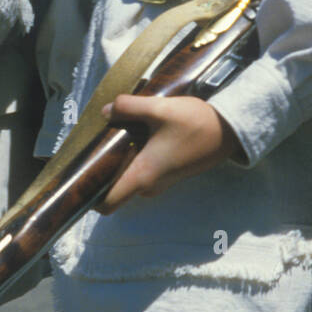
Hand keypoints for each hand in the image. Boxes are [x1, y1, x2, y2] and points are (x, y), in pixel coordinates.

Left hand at [97, 94, 245, 212]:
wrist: (230, 129)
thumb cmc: (195, 122)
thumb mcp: (158, 108)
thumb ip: (127, 107)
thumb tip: (105, 111)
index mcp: (143, 175)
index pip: (107, 204)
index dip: (90, 196)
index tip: (82, 177)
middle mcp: (149, 186)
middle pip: (114, 188)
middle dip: (104, 170)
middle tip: (98, 143)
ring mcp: (160, 182)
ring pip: (128, 177)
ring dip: (120, 161)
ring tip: (118, 134)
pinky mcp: (168, 174)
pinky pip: (141, 171)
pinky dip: (134, 158)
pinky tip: (137, 135)